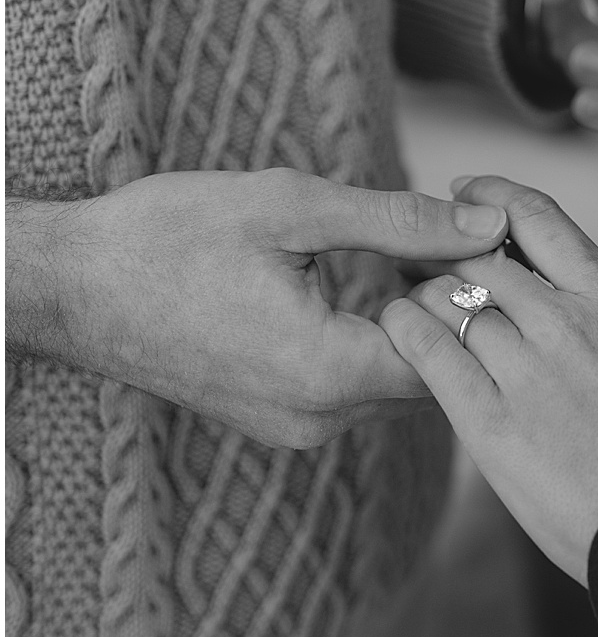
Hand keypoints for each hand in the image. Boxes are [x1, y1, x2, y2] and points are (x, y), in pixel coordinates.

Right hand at [5, 170, 507, 449]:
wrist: (69, 286)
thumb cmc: (167, 236)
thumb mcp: (292, 208)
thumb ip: (401, 221)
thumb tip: (490, 224)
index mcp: (326, 373)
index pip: (454, 352)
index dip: (478, 293)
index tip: (480, 235)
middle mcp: (317, 421)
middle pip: (433, 377)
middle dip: (456, 310)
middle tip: (460, 238)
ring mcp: (294, 428)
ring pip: (397, 386)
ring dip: (419, 327)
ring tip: (422, 255)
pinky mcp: (277, 420)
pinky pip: (356, 390)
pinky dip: (379, 344)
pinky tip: (379, 287)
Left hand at [378, 175, 597, 582]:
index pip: (537, 216)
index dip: (491, 195)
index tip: (466, 192)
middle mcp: (566, 320)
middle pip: (478, 254)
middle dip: (442, 250)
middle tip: (420, 258)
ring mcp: (526, 368)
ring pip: (445, 298)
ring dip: (419, 292)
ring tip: (407, 299)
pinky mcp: (489, 420)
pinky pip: (426, 351)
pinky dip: (404, 329)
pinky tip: (398, 328)